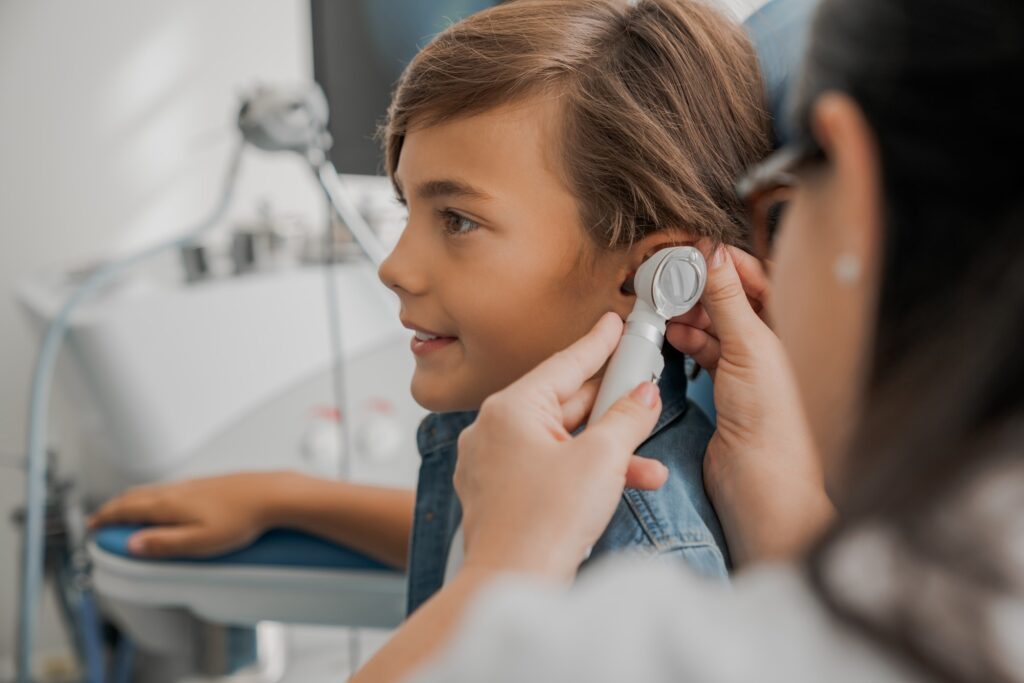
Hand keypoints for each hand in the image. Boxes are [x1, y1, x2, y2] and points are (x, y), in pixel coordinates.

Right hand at [88, 472, 286, 557]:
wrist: (272, 495)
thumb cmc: (241, 518)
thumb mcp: (199, 542)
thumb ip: (164, 544)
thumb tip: (132, 545)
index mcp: (170, 504)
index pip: (127, 508)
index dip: (106, 518)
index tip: (92, 526)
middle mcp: (178, 489)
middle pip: (136, 496)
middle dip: (115, 507)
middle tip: (102, 519)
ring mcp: (194, 484)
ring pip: (154, 490)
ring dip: (134, 500)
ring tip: (128, 511)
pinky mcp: (208, 483)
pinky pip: (171, 488)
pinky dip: (155, 496)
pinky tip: (166, 502)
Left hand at [453, 313, 664, 580]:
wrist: (514, 583)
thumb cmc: (546, 522)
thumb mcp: (602, 458)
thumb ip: (627, 418)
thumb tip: (643, 395)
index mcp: (509, 408)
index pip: (564, 364)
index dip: (597, 342)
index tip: (614, 322)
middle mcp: (494, 430)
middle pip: (563, 402)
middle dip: (610, 404)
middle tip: (641, 384)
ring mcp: (495, 463)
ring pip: (561, 440)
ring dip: (607, 448)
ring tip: (649, 459)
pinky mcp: (503, 493)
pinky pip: (550, 466)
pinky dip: (585, 471)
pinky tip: (625, 482)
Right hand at [667, 244, 833, 564]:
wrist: (760, 481)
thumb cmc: (769, 419)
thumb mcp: (749, 346)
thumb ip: (728, 298)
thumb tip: (713, 252)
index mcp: (786, 325)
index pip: (754, 275)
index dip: (723, 260)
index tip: (690, 251)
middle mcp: (768, 341)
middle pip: (730, 297)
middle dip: (699, 285)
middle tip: (668, 278)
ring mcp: (745, 365)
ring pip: (713, 323)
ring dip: (688, 312)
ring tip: (664, 306)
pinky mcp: (723, 387)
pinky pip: (702, 350)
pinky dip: (685, 339)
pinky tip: (670, 334)